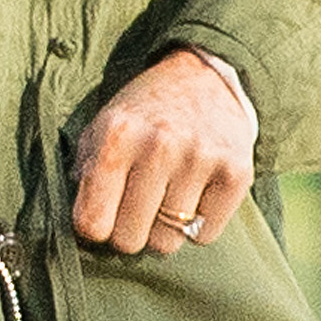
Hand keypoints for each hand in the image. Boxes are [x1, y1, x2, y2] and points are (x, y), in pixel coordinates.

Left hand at [72, 50, 255, 258]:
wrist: (204, 77)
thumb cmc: (143, 112)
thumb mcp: (102, 127)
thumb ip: (85, 172)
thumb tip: (83, 228)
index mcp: (116, 134)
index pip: (91, 221)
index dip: (92, 228)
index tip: (99, 219)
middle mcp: (158, 146)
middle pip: (129, 239)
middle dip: (127, 232)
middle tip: (133, 209)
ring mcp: (200, 160)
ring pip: (167, 243)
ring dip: (162, 229)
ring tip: (163, 197)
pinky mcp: (236, 174)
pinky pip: (205, 237)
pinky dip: (197, 227)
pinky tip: (193, 196)